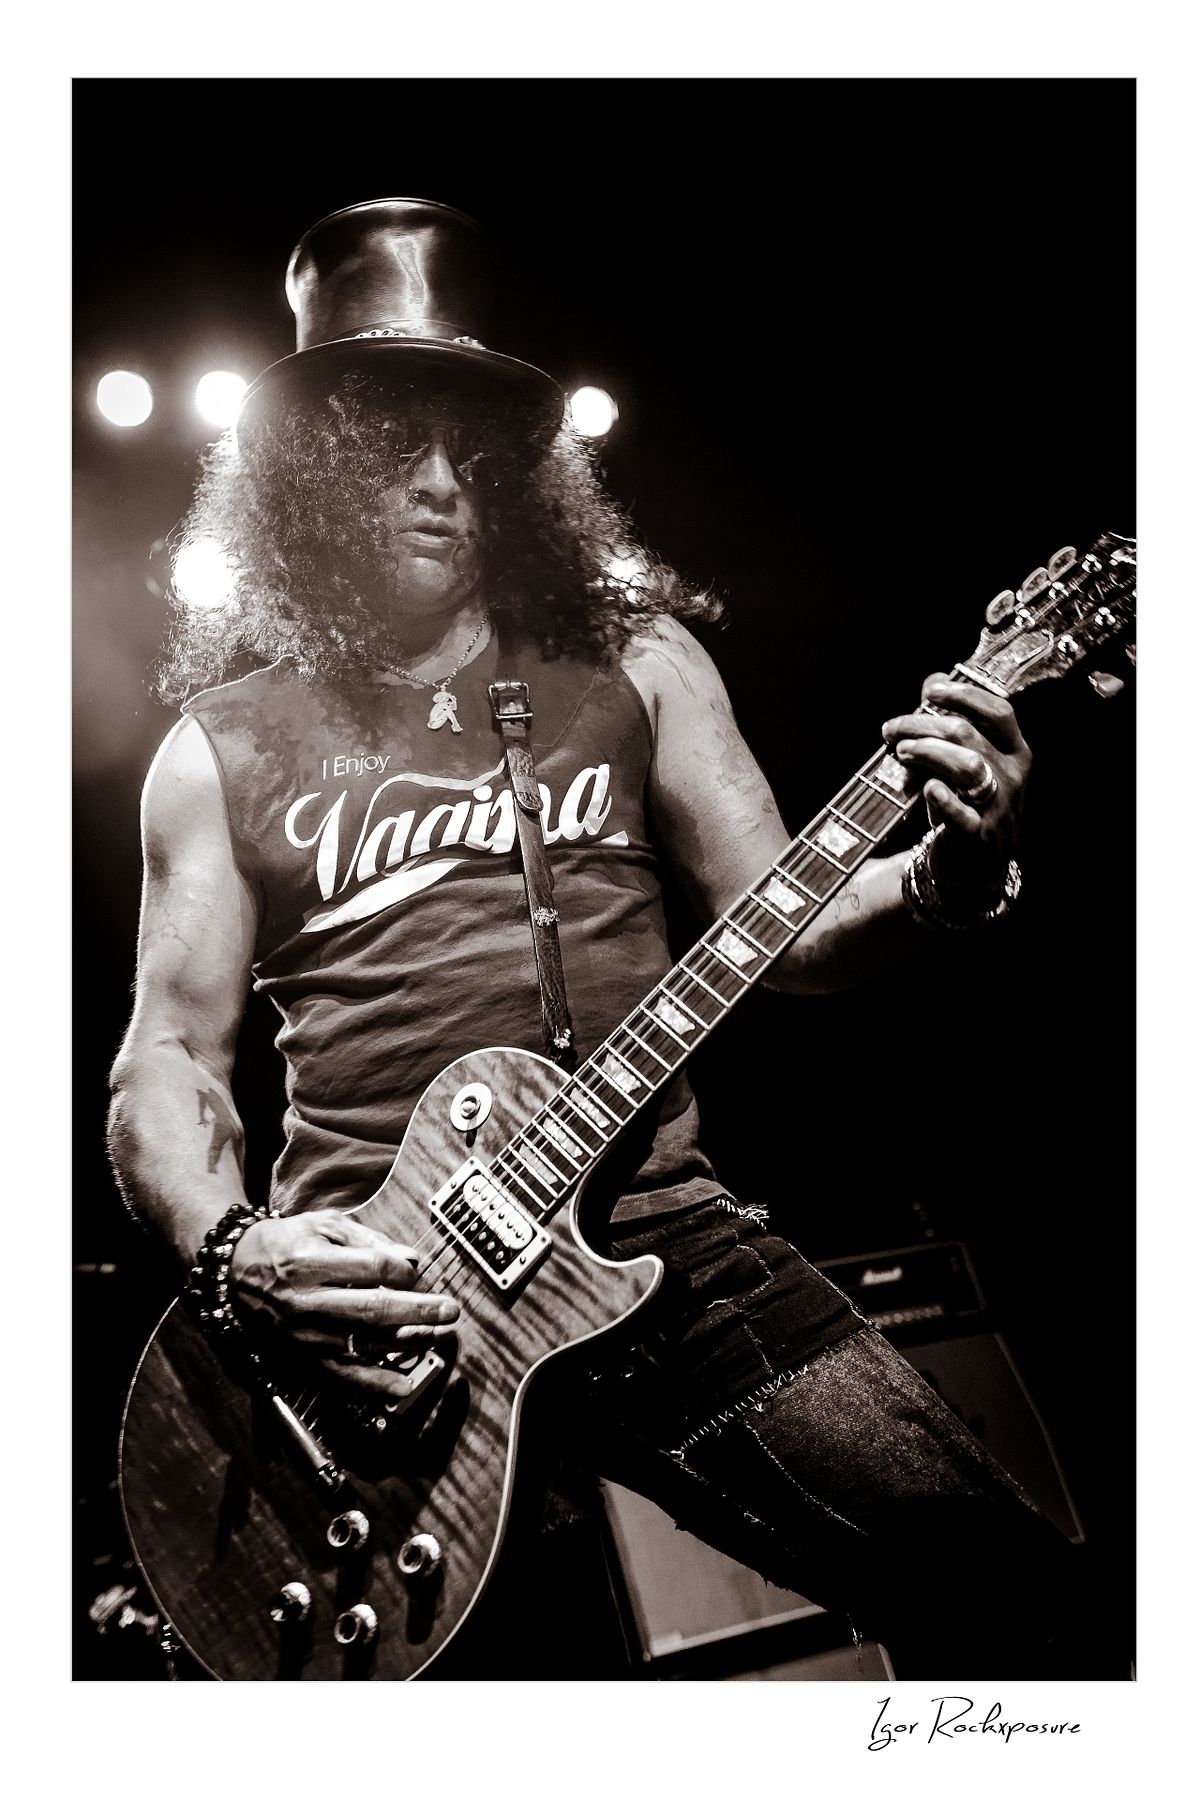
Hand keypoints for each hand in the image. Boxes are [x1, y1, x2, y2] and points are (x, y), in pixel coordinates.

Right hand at [229, 1208, 458, 1403]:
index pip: (370, 1269)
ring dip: (406, 1343)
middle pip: (372, 1309)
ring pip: (363, 1343)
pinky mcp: (302, 1358)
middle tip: (449, 1310)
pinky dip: (373, 1385)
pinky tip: (402, 1386)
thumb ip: (368, 1241)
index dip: (401, 1271)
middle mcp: (305, 1302)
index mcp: (309, 1262)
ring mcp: (304, 1335)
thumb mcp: (323, 1226)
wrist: (235, 1273)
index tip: (415, 1271)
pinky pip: (342, 1377)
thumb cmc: (286, 1243)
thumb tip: (411, 1261)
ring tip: (438, 1335)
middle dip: (417, 1311)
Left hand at [882, 672, 1032, 902]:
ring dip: (928, 752)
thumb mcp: (966, 761)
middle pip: (968, 734)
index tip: (930, 692)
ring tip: (900, 752)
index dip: (964, 696)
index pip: (998, 712)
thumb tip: (934, 679)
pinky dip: (942, 798)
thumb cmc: (966, 804)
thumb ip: (951, 722)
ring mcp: (998, 807)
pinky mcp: (978, 837)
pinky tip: (925, 788)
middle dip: (922, 725)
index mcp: (1015, 752)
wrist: (974, 867)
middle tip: (891, 729)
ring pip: (967, 766)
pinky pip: (962, 814)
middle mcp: (1013, 776)